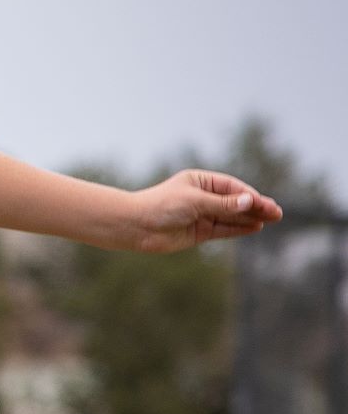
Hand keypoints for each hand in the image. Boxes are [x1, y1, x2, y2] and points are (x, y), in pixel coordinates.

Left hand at [127, 170, 281, 251]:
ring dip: (251, 218)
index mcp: (201, 181)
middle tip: (277, 212)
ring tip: (272, 219)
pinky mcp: (200, 231)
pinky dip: (239, 228)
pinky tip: (256, 227)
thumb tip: (249, 201)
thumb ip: (222, 204)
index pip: (232, 187)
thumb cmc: (161, 206)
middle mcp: (203, 197)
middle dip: (256, 206)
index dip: (250, 196)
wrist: (135, 227)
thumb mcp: (194, 202)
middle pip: (235, 202)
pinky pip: (224, 229)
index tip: (265, 204)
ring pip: (232, 216)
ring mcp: (202, 214)